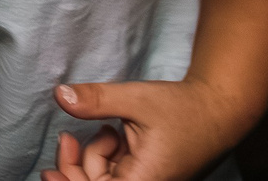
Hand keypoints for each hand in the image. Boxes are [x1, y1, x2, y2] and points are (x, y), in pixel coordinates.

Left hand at [40, 77, 252, 180]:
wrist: (218, 110)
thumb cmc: (183, 108)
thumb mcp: (136, 99)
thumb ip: (97, 100)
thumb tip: (59, 95)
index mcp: (144, 180)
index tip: (48, 173)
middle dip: (75, 166)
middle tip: (65, 139)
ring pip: (103, 179)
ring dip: (94, 156)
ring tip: (109, 129)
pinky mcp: (145, 174)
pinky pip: (115, 172)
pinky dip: (106, 154)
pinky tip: (114, 134)